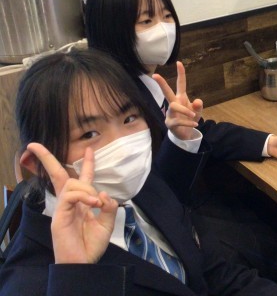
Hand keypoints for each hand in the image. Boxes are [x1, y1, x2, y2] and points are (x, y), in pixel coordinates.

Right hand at [24, 143, 117, 263]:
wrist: (82, 263)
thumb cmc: (92, 245)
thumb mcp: (108, 223)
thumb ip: (109, 207)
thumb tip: (103, 193)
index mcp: (81, 202)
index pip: (82, 178)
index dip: (87, 163)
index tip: (89, 149)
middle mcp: (69, 202)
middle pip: (58, 175)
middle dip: (47, 158)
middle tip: (34, 145)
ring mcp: (62, 209)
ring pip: (69, 183)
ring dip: (86, 188)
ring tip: (96, 202)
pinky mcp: (58, 216)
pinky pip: (69, 196)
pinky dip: (83, 196)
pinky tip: (93, 204)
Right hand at [153, 61, 202, 139]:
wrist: (185, 134)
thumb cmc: (190, 118)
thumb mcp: (197, 111)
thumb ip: (199, 106)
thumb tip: (197, 101)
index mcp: (181, 98)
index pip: (181, 84)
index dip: (180, 73)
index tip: (179, 63)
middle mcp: (174, 103)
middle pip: (166, 92)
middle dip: (161, 83)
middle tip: (155, 75)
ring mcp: (170, 113)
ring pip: (175, 107)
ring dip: (185, 111)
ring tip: (194, 115)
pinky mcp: (170, 123)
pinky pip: (178, 121)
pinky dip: (188, 122)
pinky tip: (195, 124)